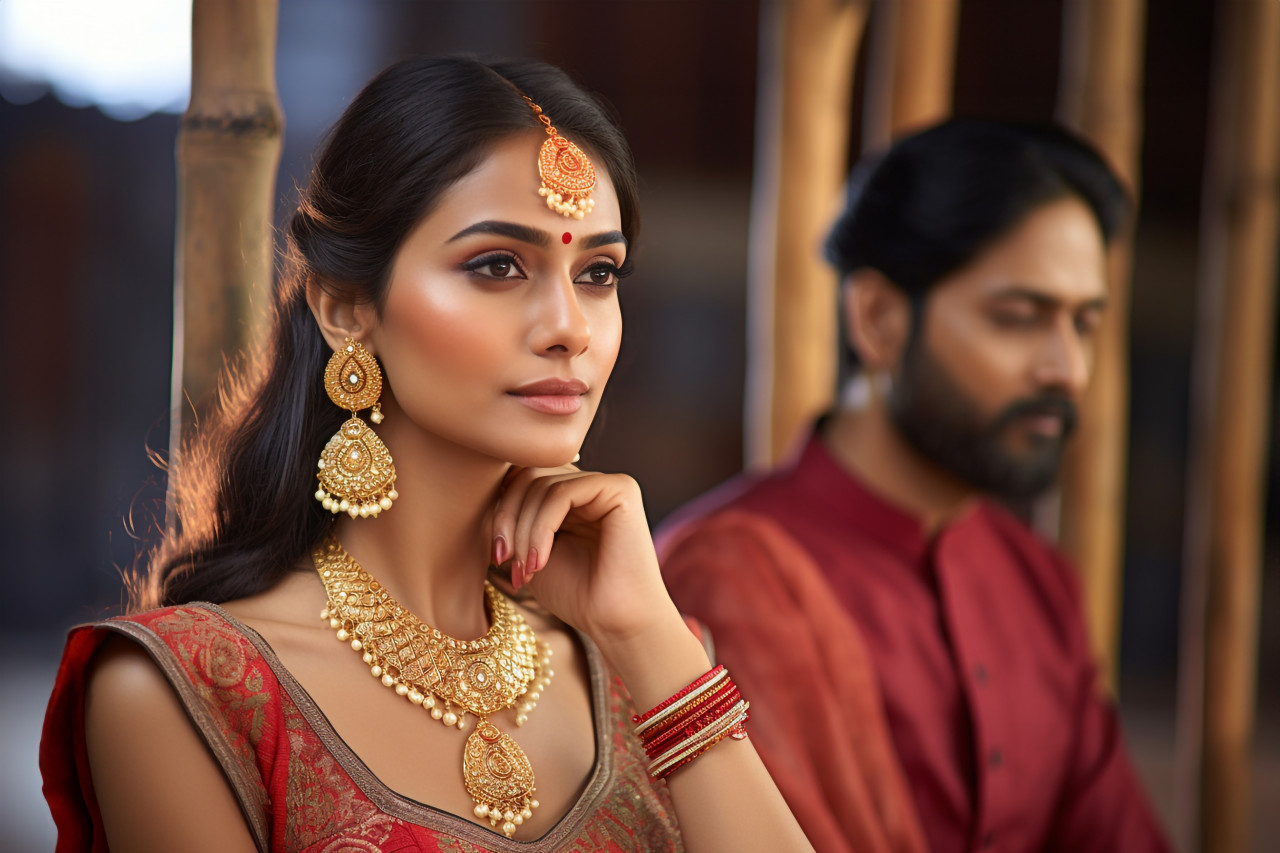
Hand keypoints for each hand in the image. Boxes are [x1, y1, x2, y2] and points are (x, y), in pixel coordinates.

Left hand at [489, 464, 677, 644]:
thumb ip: (513, 519)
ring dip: (522, 530)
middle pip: (527, 473)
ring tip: (525, 569)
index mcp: (569, 496)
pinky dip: (541, 527)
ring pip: (541, 484)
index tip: (497, 557)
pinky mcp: (620, 489)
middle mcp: (588, 483)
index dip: (500, 511)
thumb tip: (480, 489)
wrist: (616, 624)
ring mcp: (605, 483)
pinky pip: (563, 492)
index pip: (520, 478)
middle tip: (503, 560)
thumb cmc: (577, 595)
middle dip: (506, 517)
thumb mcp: (529, 552)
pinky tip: (540, 561)